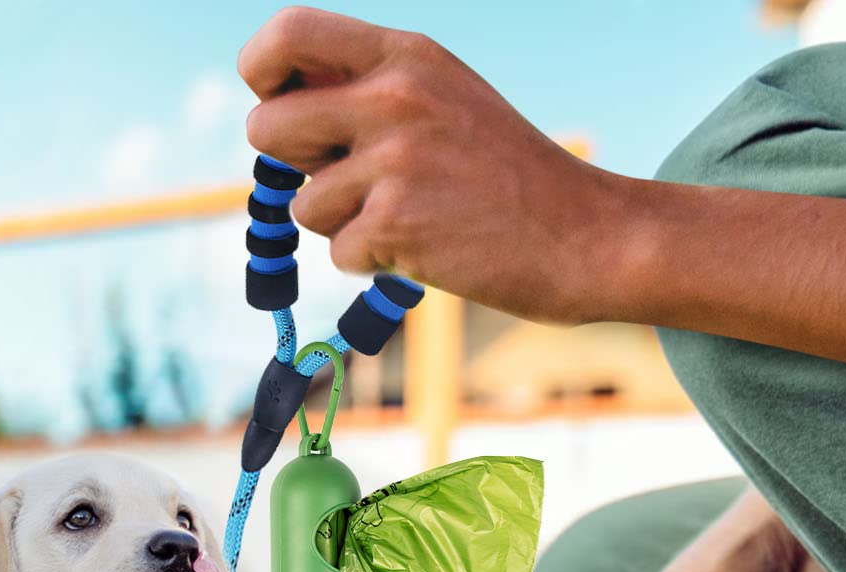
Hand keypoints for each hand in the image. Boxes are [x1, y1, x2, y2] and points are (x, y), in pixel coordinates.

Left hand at [238, 7, 628, 323]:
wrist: (585, 236)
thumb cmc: (511, 178)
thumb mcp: (447, 99)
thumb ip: (371, 92)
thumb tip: (280, 107)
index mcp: (405, 55)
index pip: (288, 33)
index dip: (261, 73)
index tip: (274, 102)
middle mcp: (394, 98)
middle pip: (268, 126)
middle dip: (292, 165)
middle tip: (342, 181)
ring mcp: (395, 161)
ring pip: (305, 203)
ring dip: (342, 224)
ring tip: (407, 219)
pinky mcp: (397, 224)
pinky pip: (340, 252)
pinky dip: (372, 263)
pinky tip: (423, 249)